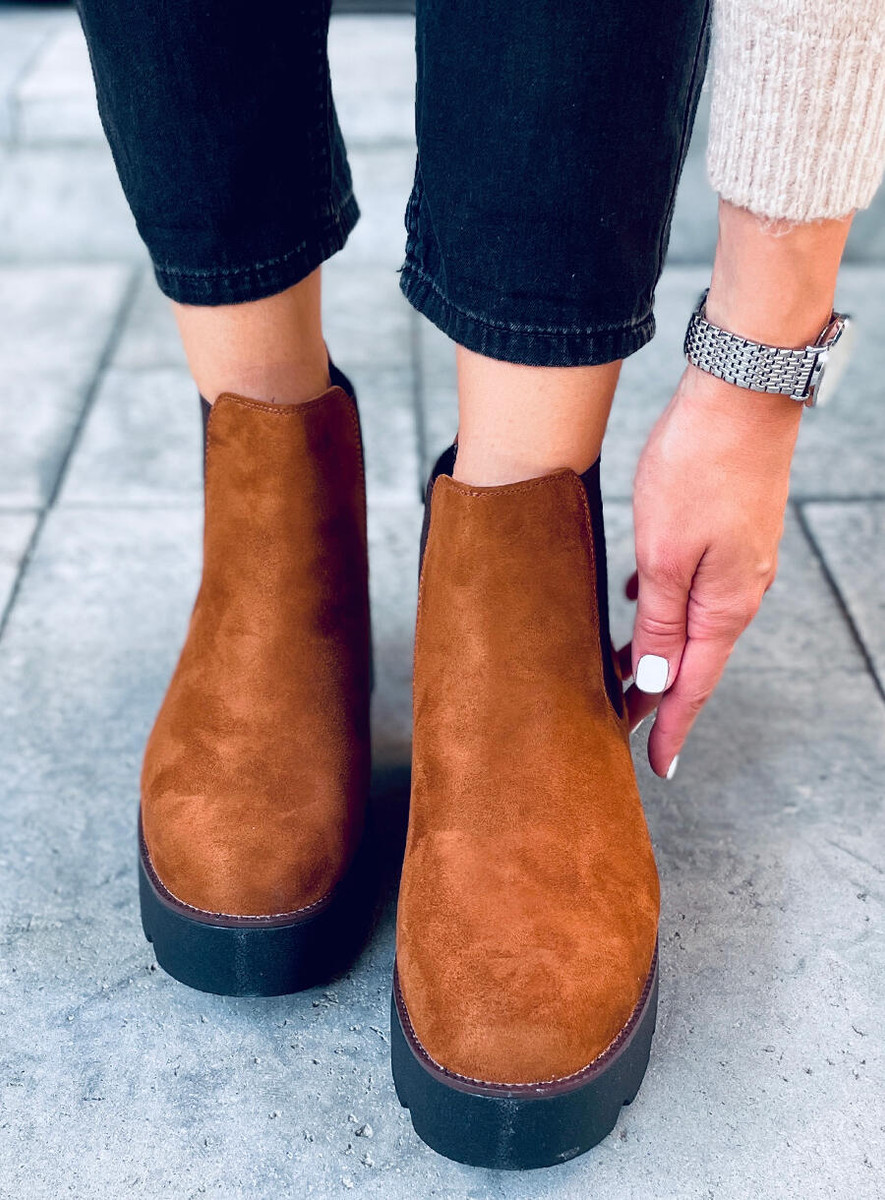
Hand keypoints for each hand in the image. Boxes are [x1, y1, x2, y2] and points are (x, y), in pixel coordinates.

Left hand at [619, 361, 801, 776]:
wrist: (742, 395)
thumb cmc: (697, 469)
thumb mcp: (664, 555)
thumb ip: (660, 620)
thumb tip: (658, 677)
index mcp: (726, 606)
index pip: (694, 685)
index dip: (670, 726)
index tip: (654, 766)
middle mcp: (741, 591)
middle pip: (694, 659)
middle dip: (658, 693)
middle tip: (618, 720)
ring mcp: (741, 561)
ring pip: (692, 622)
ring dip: (658, 649)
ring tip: (619, 669)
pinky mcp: (731, 533)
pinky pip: (694, 586)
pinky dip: (664, 606)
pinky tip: (636, 599)